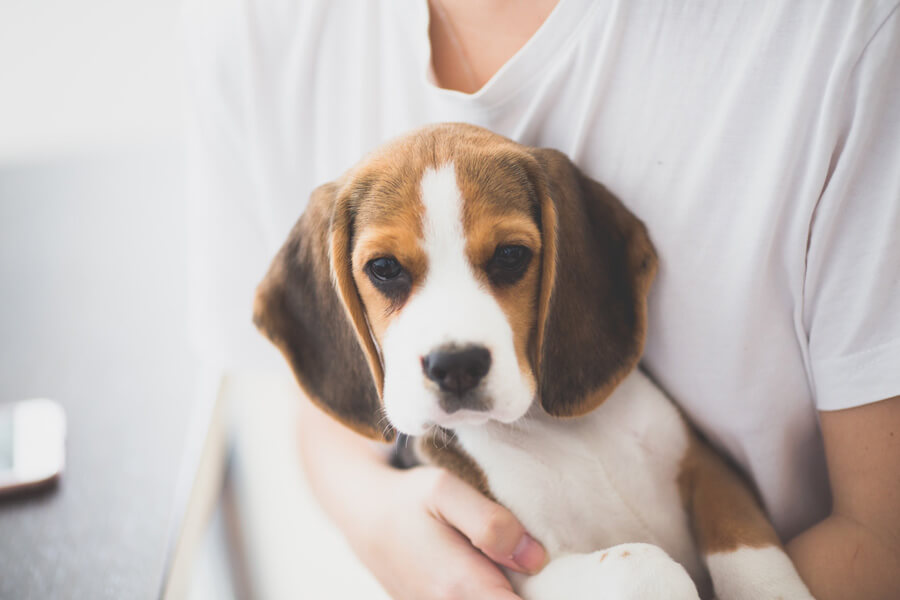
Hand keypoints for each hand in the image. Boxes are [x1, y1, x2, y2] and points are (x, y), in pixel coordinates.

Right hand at [348, 466, 546, 599]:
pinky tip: (490, 570)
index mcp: (461, 586)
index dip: (546, 593)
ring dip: (508, 588)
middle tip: (529, 558)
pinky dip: (489, 589)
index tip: (545, 569)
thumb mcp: (445, 490)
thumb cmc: (407, 500)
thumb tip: (535, 558)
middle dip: (528, 590)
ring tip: (509, 564)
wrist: (363, 516)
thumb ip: (491, 524)